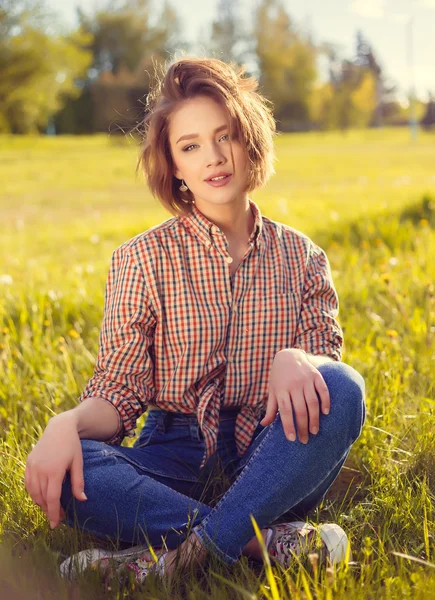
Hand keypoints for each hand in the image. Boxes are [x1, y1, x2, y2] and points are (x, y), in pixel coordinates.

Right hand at [25, 412, 86, 528]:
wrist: (59, 428)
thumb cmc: (72, 445)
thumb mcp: (78, 462)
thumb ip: (78, 482)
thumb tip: (82, 500)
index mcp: (55, 470)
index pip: (52, 498)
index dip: (54, 512)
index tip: (56, 524)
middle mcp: (41, 469)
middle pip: (42, 497)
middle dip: (49, 510)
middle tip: (57, 518)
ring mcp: (33, 466)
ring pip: (33, 492)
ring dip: (40, 503)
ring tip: (50, 508)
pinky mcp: (29, 463)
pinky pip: (28, 484)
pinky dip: (33, 493)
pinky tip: (41, 497)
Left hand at [260, 349, 329, 443]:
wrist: (288, 355)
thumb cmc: (279, 377)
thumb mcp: (272, 390)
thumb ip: (270, 408)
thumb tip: (263, 425)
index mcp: (281, 389)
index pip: (284, 411)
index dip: (288, 425)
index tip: (291, 439)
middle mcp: (294, 384)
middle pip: (299, 409)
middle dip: (303, 427)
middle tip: (305, 440)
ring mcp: (306, 380)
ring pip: (312, 402)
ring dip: (314, 419)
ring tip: (314, 431)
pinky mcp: (316, 375)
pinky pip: (323, 390)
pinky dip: (326, 402)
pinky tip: (326, 413)